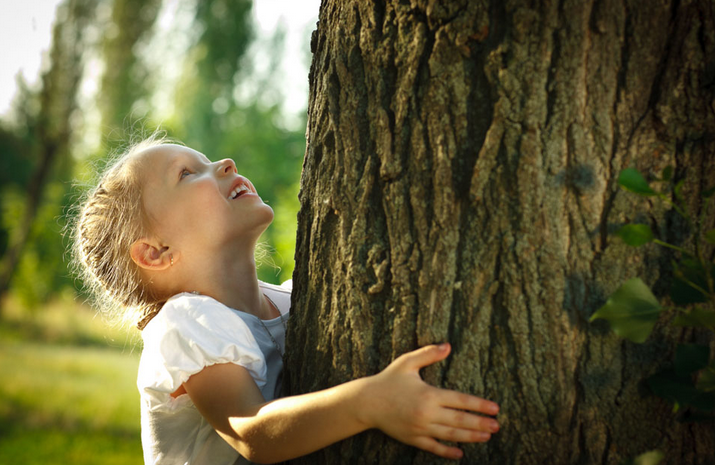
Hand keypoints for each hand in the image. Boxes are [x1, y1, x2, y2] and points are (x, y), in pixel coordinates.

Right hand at [361, 343, 499, 459]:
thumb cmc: (388, 380)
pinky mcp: (413, 439)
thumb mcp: (407, 362)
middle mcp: (427, 413)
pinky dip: (448, 452)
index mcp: (429, 394)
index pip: (461, 400)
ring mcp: (420, 428)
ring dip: (470, 437)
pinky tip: (460, 453)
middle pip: (460, 420)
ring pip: (451, 435)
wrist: (366, 402)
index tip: (495, 408)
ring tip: (486, 437)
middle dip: (481, 424)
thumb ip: (428, 354)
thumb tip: (448, 345)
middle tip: (497, 426)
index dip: (479, 405)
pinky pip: (434, 448)